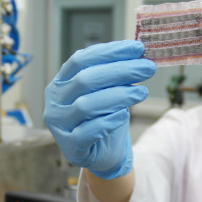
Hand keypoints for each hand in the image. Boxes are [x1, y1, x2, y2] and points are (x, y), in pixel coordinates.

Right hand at [43, 40, 155, 178]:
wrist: (102, 153)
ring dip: (118, 96)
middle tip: (147, 68)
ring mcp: (59, 125)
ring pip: (86, 106)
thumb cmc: (104, 116)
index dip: (110, 52)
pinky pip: (88, 132)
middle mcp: (55, 102)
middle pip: (85, 80)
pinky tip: (124, 114)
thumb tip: (139, 53)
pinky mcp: (70, 147)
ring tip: (142, 92)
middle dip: (120, 71)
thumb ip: (115, 73)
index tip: (137, 48)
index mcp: (61, 82)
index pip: (81, 59)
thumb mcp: (107, 91)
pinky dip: (108, 121)